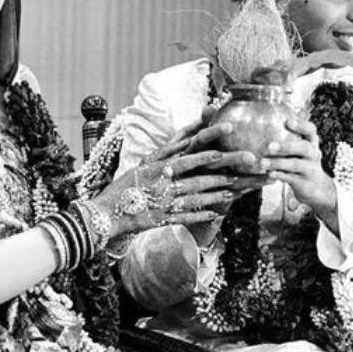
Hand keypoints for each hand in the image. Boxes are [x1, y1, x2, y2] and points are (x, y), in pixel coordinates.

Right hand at [93, 122, 261, 237]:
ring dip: (218, 192)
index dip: (208, 143)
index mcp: (158, 164)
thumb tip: (187, 138)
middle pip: (199, 172)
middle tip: (246, 164)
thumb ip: (166, 152)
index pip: (187, 151)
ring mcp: (164, 200)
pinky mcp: (164, 217)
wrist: (106, 212)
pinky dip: (203, 214)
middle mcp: (162, 180)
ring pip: (197, 194)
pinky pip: (188, 215)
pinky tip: (218, 213)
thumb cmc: (125, 186)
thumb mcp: (143, 164)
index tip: (228, 134)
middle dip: (224, 169)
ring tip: (236, 189)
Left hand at [261, 115, 338, 233]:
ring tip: (262, 162)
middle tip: (269, 146)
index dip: (301, 125)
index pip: (311, 130)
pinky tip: (269, 173)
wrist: (316, 187)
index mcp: (311, 142)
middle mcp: (314, 154)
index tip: (287, 122)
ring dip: (278, 163)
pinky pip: (292, 178)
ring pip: (296, 164)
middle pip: (304, 148)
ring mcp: (310, 169)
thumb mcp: (301, 149)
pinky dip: (280, 175)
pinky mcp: (305, 183)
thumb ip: (291, 137)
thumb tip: (270, 119)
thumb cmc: (302, 162)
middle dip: (286, 146)